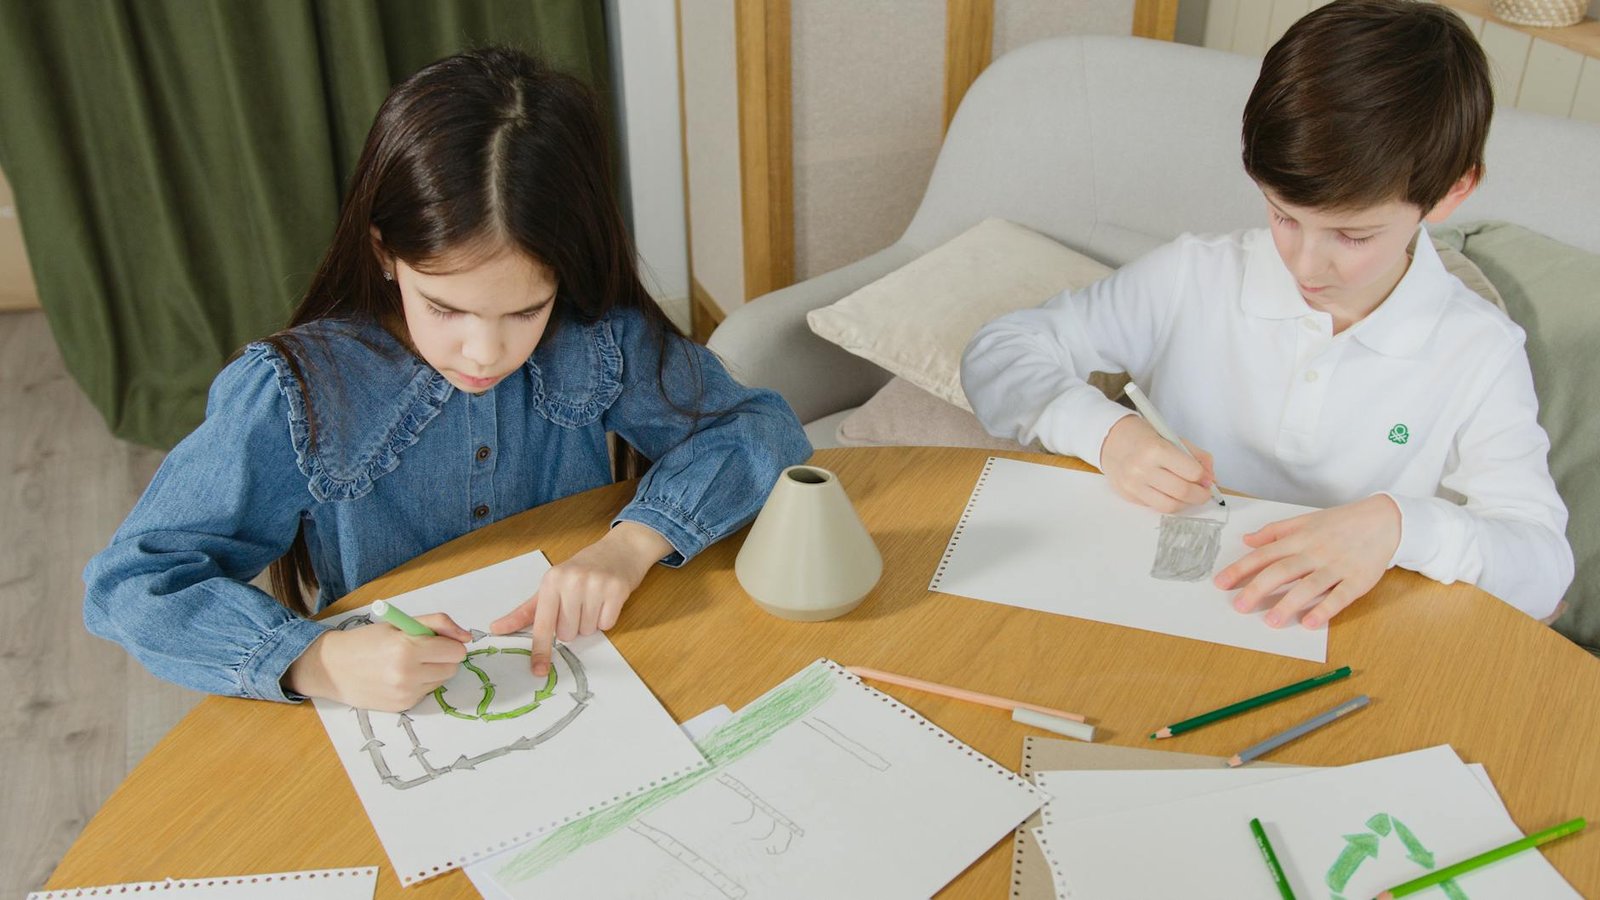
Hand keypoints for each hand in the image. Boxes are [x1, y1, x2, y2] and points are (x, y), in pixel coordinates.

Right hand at [286, 613, 470, 710]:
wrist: (332, 668)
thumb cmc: (366, 641)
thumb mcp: (400, 623)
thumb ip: (437, 624)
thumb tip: (467, 637)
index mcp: (407, 648)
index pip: (456, 651)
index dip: (450, 643)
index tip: (438, 639)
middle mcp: (407, 674)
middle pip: (453, 668)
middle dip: (444, 657)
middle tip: (423, 650)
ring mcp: (405, 694)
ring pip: (442, 681)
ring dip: (433, 671)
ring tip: (409, 663)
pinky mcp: (402, 707)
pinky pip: (427, 693)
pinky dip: (420, 684)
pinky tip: (400, 677)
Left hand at [489, 521, 672, 675]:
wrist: (619, 550)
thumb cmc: (581, 570)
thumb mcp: (551, 586)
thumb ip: (525, 612)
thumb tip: (497, 628)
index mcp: (551, 581)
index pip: (543, 624)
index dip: (540, 649)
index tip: (538, 670)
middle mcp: (572, 581)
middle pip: (567, 633)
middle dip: (573, 626)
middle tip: (578, 605)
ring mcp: (596, 584)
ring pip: (587, 630)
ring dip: (589, 622)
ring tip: (593, 601)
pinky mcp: (617, 589)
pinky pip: (607, 624)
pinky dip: (606, 618)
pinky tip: (606, 601)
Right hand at [1098, 414, 1216, 511]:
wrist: (1110, 439)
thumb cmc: (1143, 436)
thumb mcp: (1171, 436)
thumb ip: (1195, 456)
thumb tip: (1210, 478)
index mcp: (1155, 449)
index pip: (1191, 472)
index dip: (1204, 477)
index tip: (1207, 478)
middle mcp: (1142, 469)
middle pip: (1182, 491)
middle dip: (1200, 495)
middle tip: (1204, 492)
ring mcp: (1133, 485)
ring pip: (1170, 505)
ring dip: (1185, 503)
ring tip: (1189, 495)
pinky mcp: (1128, 495)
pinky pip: (1155, 506)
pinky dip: (1168, 502)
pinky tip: (1169, 492)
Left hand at [1215, 495, 1401, 628]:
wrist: (1386, 520)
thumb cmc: (1342, 522)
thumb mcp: (1306, 520)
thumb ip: (1276, 531)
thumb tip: (1247, 540)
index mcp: (1300, 538)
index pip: (1264, 554)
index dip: (1241, 569)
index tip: (1221, 583)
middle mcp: (1316, 552)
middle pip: (1282, 570)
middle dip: (1258, 588)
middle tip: (1239, 606)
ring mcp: (1337, 566)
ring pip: (1309, 585)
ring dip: (1289, 603)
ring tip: (1271, 621)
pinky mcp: (1358, 580)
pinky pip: (1340, 596)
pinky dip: (1325, 610)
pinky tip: (1310, 623)